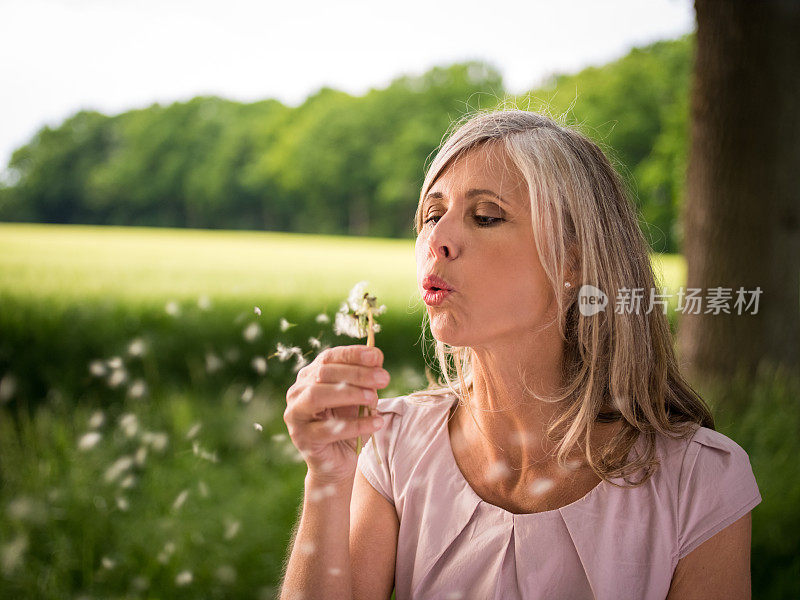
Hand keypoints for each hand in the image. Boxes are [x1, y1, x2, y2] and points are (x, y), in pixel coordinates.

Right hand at [283, 344, 390, 483]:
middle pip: (323, 373)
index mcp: (311, 375)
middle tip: (383, 378)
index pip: (329, 357)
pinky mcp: (302, 437)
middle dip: (356, 374)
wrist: (338, 461)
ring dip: (349, 394)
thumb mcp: (361, 399)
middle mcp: (298, 391)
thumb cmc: (349, 424)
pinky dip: (355, 425)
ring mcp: (296, 414)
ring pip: (316, 396)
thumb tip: (377, 358)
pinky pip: (328, 429)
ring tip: (373, 398)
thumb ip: (366, 380)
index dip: (352, 354)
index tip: (376, 356)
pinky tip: (376, 422)